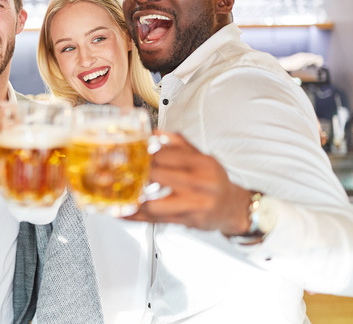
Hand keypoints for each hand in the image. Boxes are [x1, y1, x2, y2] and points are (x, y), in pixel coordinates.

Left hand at [126, 132, 252, 235]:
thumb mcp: (202, 157)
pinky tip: (122, 213)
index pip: (165, 155)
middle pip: (157, 176)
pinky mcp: (187, 221)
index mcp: (202, 163)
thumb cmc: (214, 181)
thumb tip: (154, 132)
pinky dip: (135, 218)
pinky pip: (155, 220)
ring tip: (120, 193)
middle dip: (136, 174)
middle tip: (119, 172)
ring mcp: (193, 204)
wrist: (233, 208)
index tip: (131, 154)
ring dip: (134, 200)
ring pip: (155, 203)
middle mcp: (199, 183)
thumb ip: (178, 143)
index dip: (144, 155)